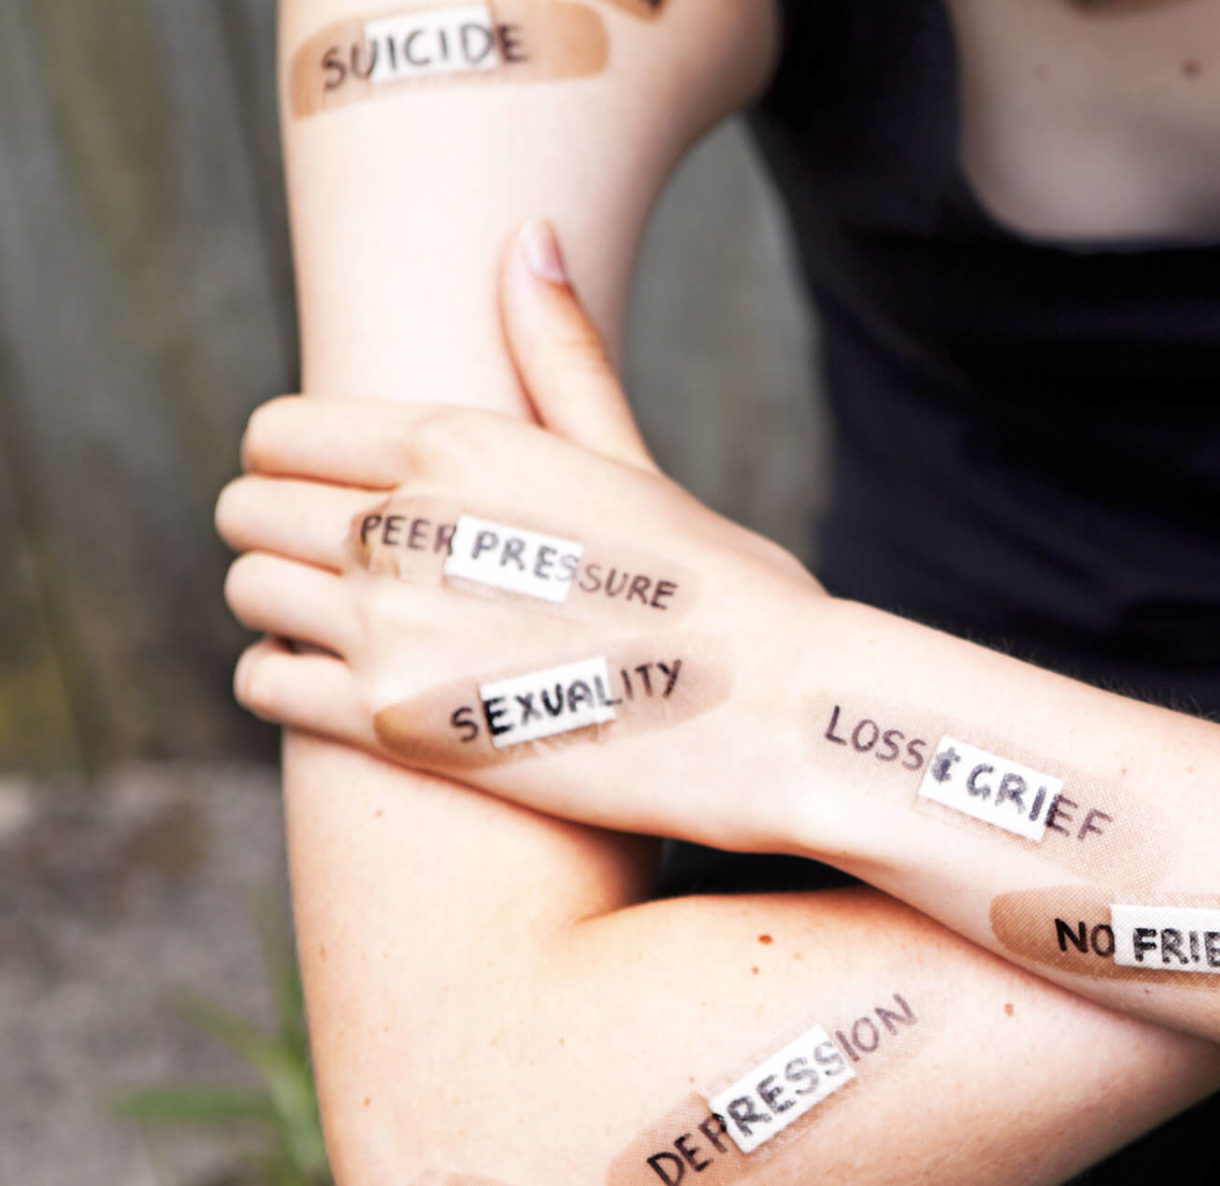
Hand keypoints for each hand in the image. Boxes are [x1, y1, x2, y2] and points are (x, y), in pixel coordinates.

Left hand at [220, 223, 829, 846]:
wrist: (781, 721)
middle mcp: (407, 526)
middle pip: (250, 510)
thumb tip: (530, 237)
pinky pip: (264, 684)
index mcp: (459, 447)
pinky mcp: (394, 725)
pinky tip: (344, 687)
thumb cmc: (731, 594)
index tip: (327, 491)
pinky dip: (284, 682)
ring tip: (343, 627)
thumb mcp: (635, 464)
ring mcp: (391, 629)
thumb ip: (560, 357)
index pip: (281, 430)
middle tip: (338, 567)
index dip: (291, 461)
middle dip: (282, 534)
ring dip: (281, 609)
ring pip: (249, 595)